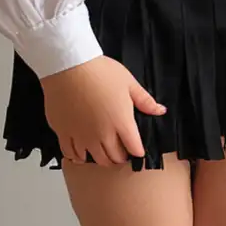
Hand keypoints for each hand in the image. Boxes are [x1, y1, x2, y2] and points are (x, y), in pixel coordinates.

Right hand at [39, 55, 166, 165]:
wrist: (67, 66)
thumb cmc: (99, 71)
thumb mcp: (128, 82)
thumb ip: (145, 100)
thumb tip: (160, 110)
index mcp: (121, 123)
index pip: (134, 149)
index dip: (138, 151)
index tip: (137, 148)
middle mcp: (102, 134)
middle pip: (115, 158)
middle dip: (121, 157)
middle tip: (121, 151)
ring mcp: (82, 136)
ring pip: (96, 159)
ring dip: (102, 158)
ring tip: (103, 152)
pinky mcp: (65, 133)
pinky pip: (72, 154)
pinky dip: (79, 156)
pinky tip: (81, 153)